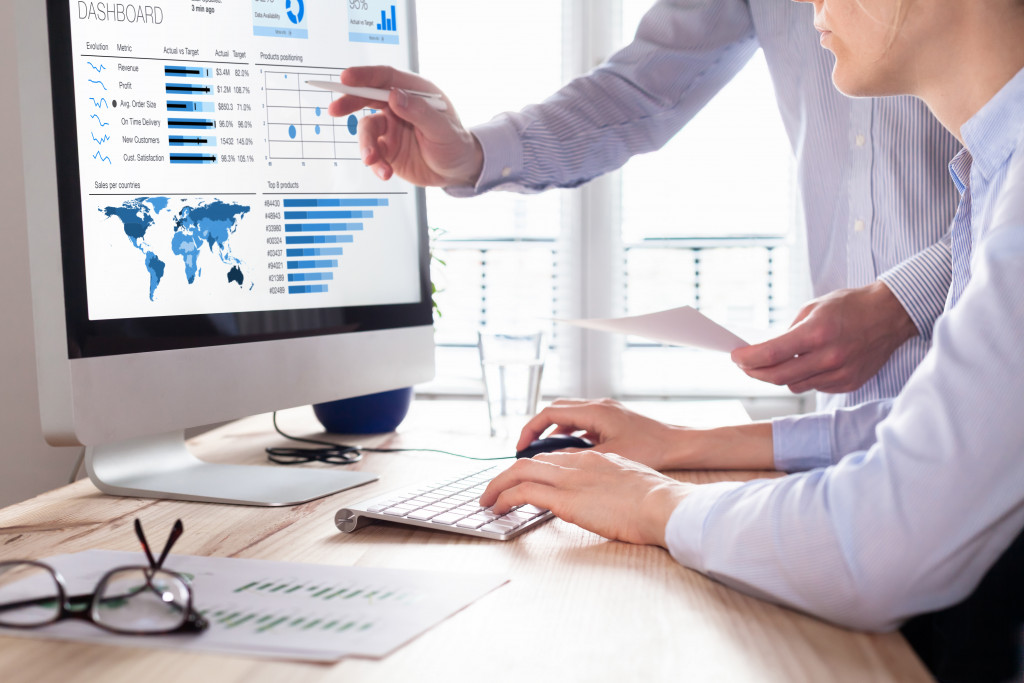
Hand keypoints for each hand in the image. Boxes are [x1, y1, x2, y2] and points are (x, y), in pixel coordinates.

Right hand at [327, 66, 483, 186]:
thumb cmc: (456, 144)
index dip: (365, 76)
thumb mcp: (443, 129)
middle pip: (367, 98)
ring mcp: (391, 128)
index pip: (386, 78)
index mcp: (414, 92)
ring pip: (367, 130)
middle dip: (349, 102)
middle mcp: (399, 107)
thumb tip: (394, 96)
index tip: (346, 78)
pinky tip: (385, 173)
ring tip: (372, 161)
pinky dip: (375, 164)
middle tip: (334, 109)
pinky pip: (373, 153)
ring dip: (366, 146)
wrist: (457, 172)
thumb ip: (419, 112)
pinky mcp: (387, 149)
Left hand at [480, 451, 693, 546]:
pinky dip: (505, 498)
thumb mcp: (632, 484)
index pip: (555, 458)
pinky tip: (497, 508)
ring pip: (520, 472)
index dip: (535, 469)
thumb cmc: (658, 502)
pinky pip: (523, 492)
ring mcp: (570, 479)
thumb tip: (608, 498)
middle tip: (495, 489)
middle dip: (508, 475)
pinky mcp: (564, 498)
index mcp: (596, 459)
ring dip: (498, 485)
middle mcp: (579, 463)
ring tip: (487, 500)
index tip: (523, 480)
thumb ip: (613, 485)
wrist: (663, 505)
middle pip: (532, 461)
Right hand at [517, 398, 775, 470]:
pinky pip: (582, 422)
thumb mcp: (608, 457)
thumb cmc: (651, 449)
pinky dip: (569, 434)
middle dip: (537, 430)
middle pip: (555, 411)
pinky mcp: (613, 419)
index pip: (550, 413)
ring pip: (569, 416)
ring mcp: (606, 411)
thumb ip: (577, 457)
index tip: (520, 448)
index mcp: (595, 412)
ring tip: (543, 454)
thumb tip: (551, 462)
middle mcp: (598, 406)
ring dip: (553, 432)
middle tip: (526, 451)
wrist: (680, 444)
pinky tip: (569, 452)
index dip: (530, 430)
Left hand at [731, 281, 918, 393]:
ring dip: (780, 376)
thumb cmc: (850, 306)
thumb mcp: (813, 308)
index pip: (772, 354)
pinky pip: (815, 387)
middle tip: (745, 365)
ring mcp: (840, 373)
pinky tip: (807, 364)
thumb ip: (789, 332)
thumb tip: (766, 351)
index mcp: (817, 333)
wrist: (890, 315)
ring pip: (795, 385)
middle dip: (755, 372)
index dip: (748, 359)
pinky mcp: (849, 383)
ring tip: (777, 362)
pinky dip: (805, 378)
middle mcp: (829, 357)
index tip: (735, 357)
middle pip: (778, 377)